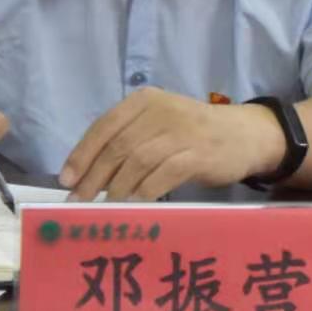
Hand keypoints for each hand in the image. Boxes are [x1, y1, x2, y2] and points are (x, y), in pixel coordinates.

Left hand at [59, 88, 286, 201]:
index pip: (104, 126)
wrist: (245, 135)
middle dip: (93, 177)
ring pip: (136, 162)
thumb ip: (128, 140)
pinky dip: (143, 194)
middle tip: (78, 203)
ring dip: (115, 189)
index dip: (82, 154)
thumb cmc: (194, 133)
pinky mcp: (197, 154)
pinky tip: (133, 208)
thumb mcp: (159, 124)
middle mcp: (161, 111)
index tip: (66, 181)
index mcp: (145, 101)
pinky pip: (161, 177)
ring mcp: (181, 132)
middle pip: (117, 147)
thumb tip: (87, 175)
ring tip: (103, 209)